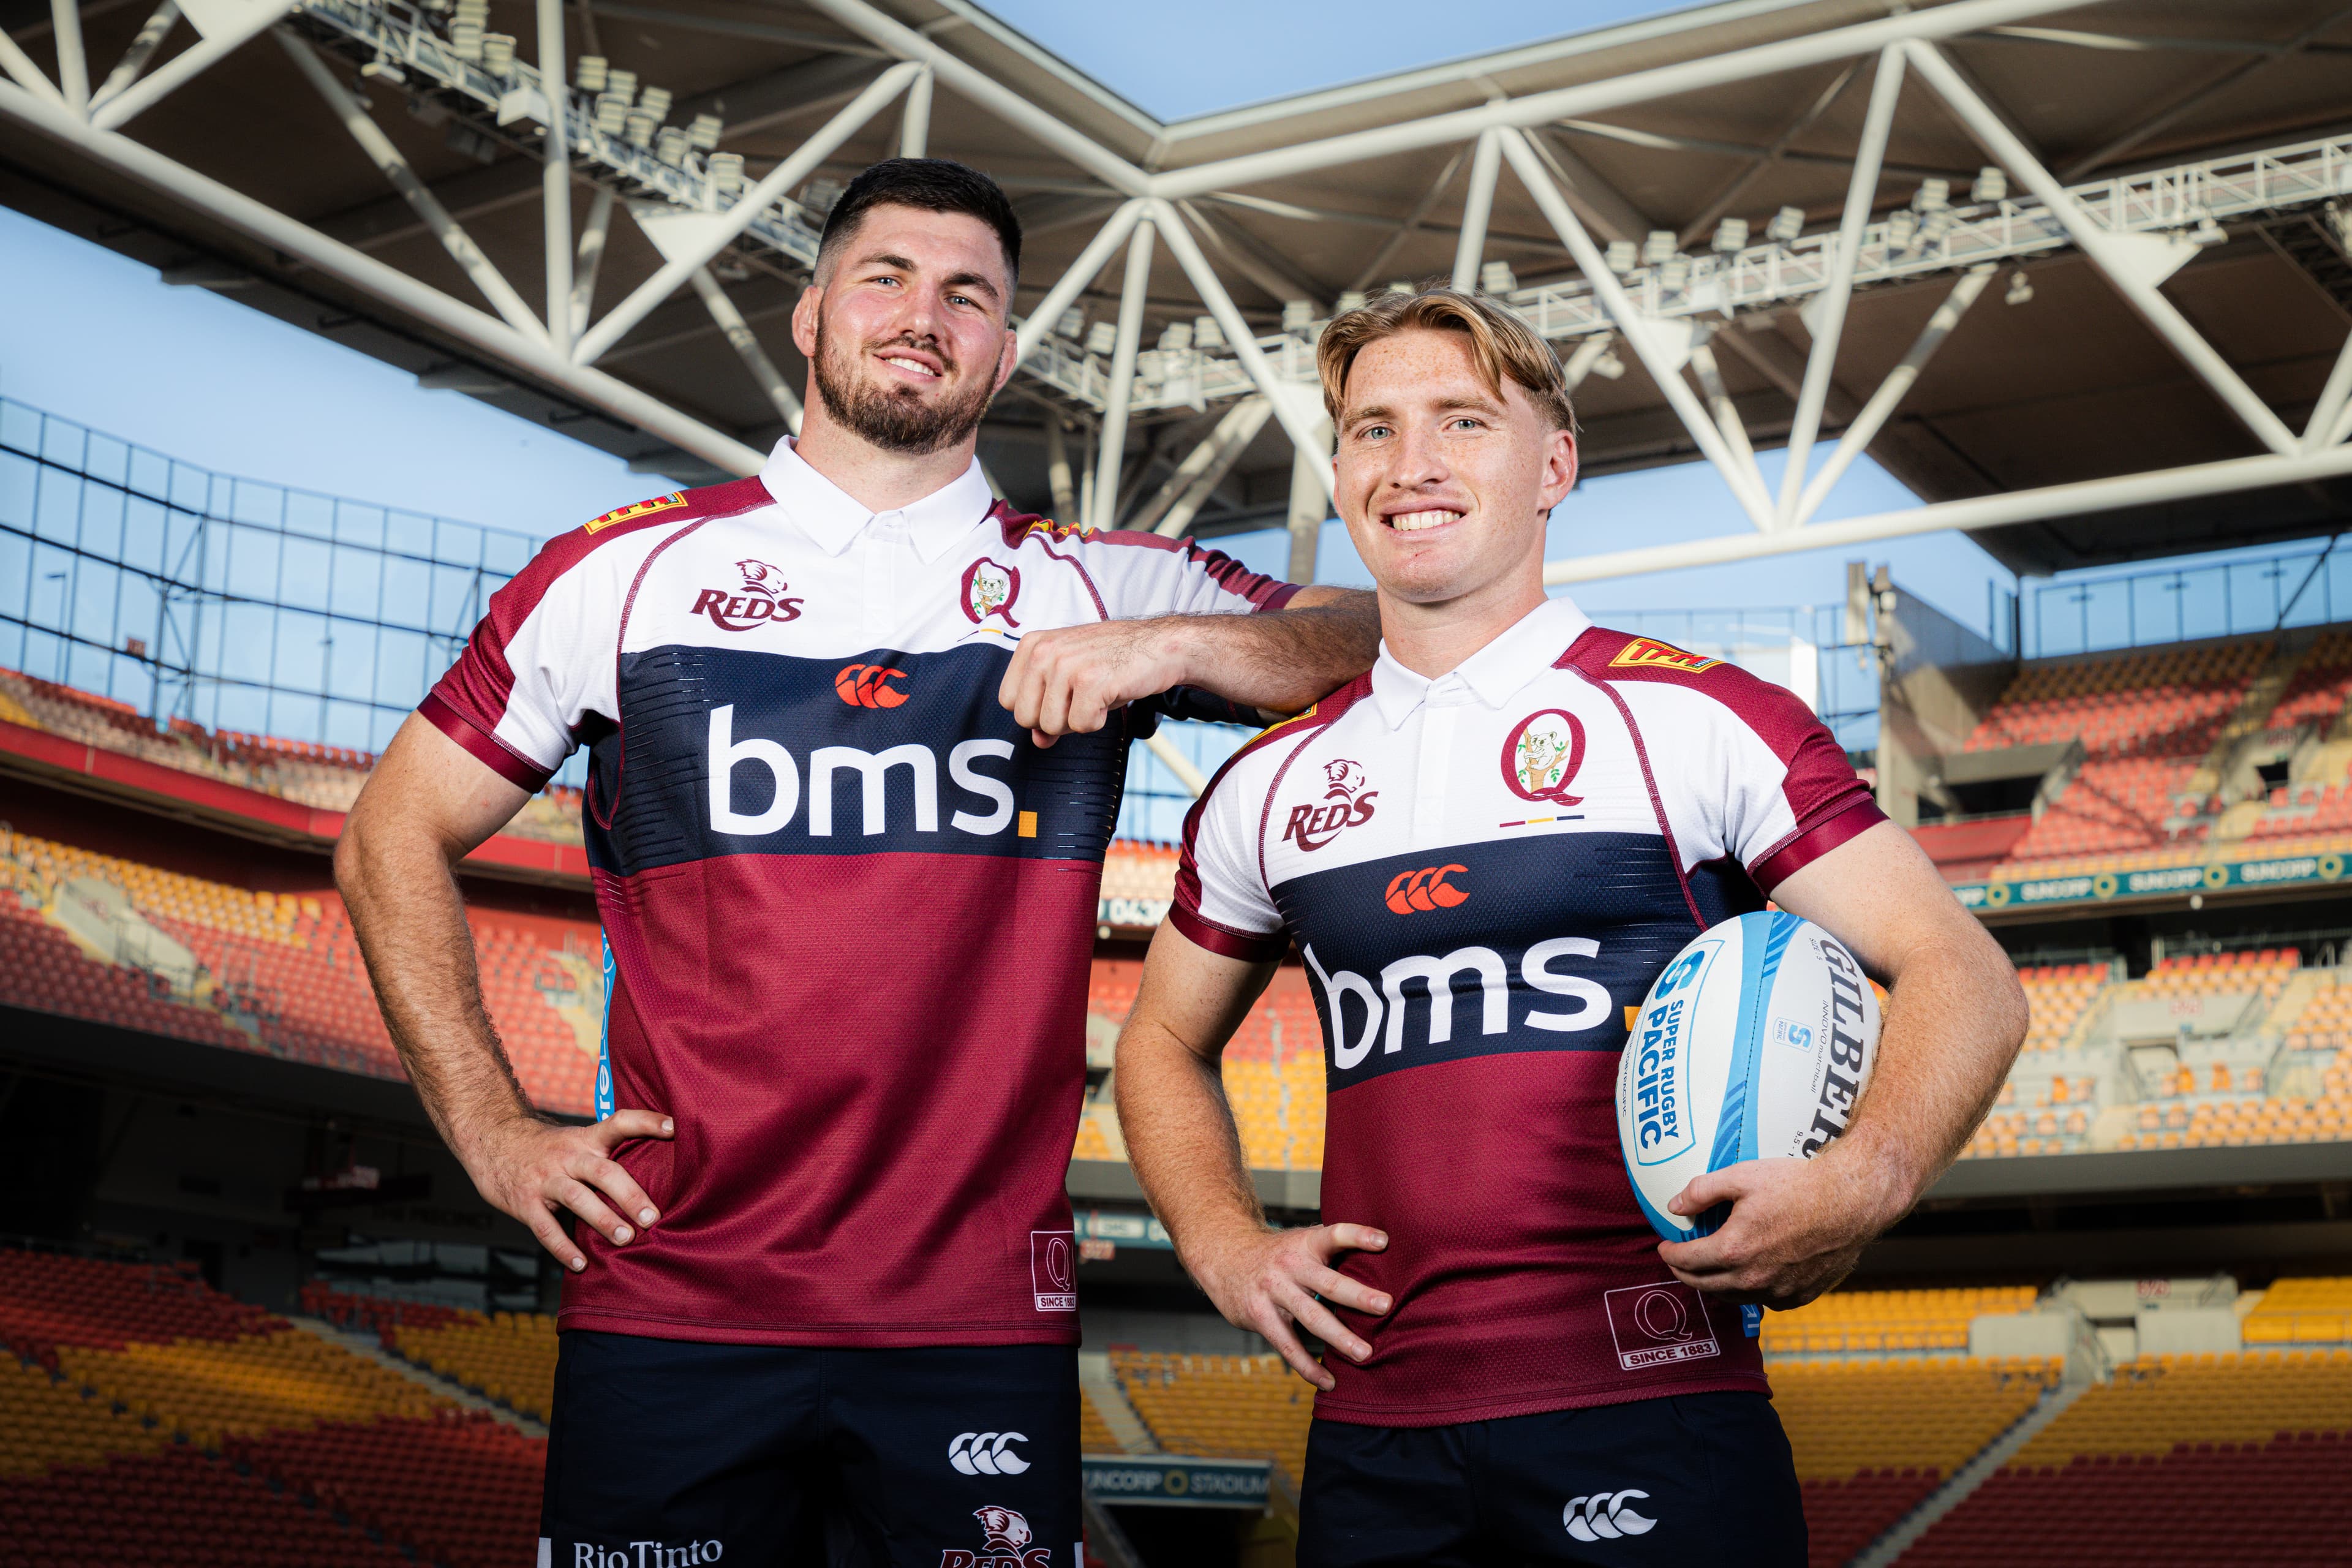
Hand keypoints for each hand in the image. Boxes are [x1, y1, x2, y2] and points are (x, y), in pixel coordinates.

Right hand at [461, 1108, 674, 1272]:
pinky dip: (563, 1248)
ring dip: (603, 1219)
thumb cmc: (549, 1150)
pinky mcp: (525, 1202)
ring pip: (577, 1198)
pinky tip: (580, 1264)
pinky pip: (545, 1227)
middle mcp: (568, 1157)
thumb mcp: (577, 1142)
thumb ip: (607, 1157)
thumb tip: (658, 1179)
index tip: (673, 1127)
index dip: (646, 1122)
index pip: (619, 1123)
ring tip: (626, 1239)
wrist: (493, 1142)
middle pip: (603, 1171)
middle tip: (652, 1217)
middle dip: (629, 1194)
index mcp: (586, 1140)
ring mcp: (545, 1179)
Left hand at [997, 618, 1195, 747]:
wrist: (1160, 646)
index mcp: (1032, 645)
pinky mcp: (1090, 681)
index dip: (1036, 709)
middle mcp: (1044, 651)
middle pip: (1025, 718)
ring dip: (1079, 719)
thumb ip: (1046, 705)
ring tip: (1097, 695)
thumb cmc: (1115, 659)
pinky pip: (1080, 726)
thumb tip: (1037, 739)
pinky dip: (1098, 722)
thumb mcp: (1071, 678)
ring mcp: (1066, 665)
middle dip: (1055, 719)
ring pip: (1050, 726)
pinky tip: (1110, 697)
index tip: (1061, 697)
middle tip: (1082, 697)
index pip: (1007, 701)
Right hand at [1186, 1223, 1390, 1388]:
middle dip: (1358, 1296)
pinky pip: (1288, 1345)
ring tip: (1365, 1354)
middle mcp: (1290, 1265)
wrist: (1223, 1256)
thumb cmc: (1276, 1254)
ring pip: (1311, 1317)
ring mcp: (1273, 1291)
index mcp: (1305, 1243)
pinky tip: (1328, 1381)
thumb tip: (1383, 1257)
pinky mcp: (1260, 1316)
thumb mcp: (1301, 1241)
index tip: (1384, 1241)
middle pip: (1328, 1282)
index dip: (1358, 1235)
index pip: (1334, 1234)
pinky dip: (1308, 1366)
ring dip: (1339, 1337)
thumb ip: (1332, 1250)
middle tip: (1386, 1306)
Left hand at [1656, 1154, 1906, 1308]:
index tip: (1664, 1247)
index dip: (1670, 1255)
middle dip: (1686, 1275)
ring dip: (1716, 1286)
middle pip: (1705, 1285)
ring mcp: (1778, 1291)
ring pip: (1735, 1297)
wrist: (1851, 1201)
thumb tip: (1675, 1207)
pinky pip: (1767, 1300)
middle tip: (1679, 1263)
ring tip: (1710, 1271)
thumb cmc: (1797, 1184)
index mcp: (1733, 1250)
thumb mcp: (1741, 1176)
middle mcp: (1753, 1279)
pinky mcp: (1801, 1295)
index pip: (1687, 1262)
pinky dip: (1752, 1291)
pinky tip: (1750, 1277)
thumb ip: (1702, 1191)